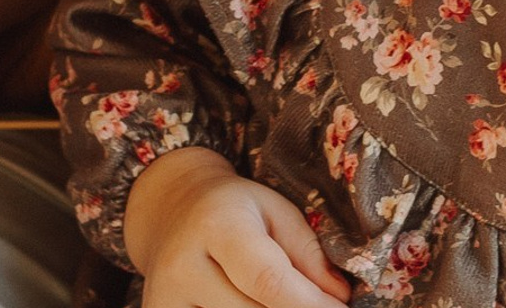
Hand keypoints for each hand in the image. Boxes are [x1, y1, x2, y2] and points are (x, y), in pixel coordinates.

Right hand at [124, 147, 350, 307]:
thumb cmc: (233, 208)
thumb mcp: (274, 210)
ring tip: (278, 300)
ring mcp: (165, 300)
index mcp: (216, 224)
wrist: (171, 208)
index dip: (310, 305)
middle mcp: (182, 265)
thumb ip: (308, 252)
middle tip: (317, 306)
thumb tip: (339, 298)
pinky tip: (251, 305)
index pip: (267, 278)